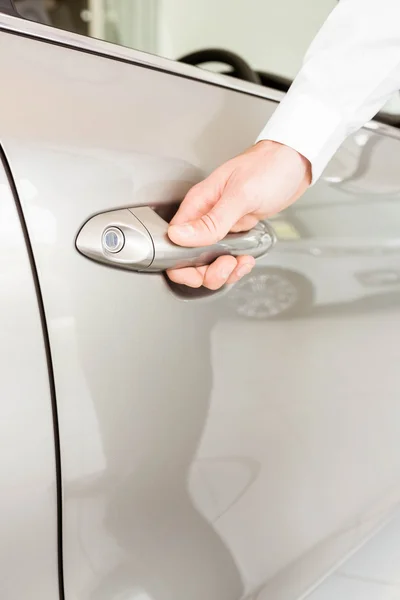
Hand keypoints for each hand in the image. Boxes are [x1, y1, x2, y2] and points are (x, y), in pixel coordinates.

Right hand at [167, 140, 310, 288]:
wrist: (294, 162)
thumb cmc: (269, 167)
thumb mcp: (241, 195)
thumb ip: (211, 220)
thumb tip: (178, 236)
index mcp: (198, 204)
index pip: (173, 240)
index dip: (181, 262)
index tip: (200, 269)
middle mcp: (205, 216)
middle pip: (189, 257)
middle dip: (205, 271)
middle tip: (226, 266)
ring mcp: (220, 226)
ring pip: (208, 262)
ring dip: (223, 271)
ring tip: (239, 263)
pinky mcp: (235, 232)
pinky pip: (227, 257)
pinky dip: (236, 266)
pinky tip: (247, 259)